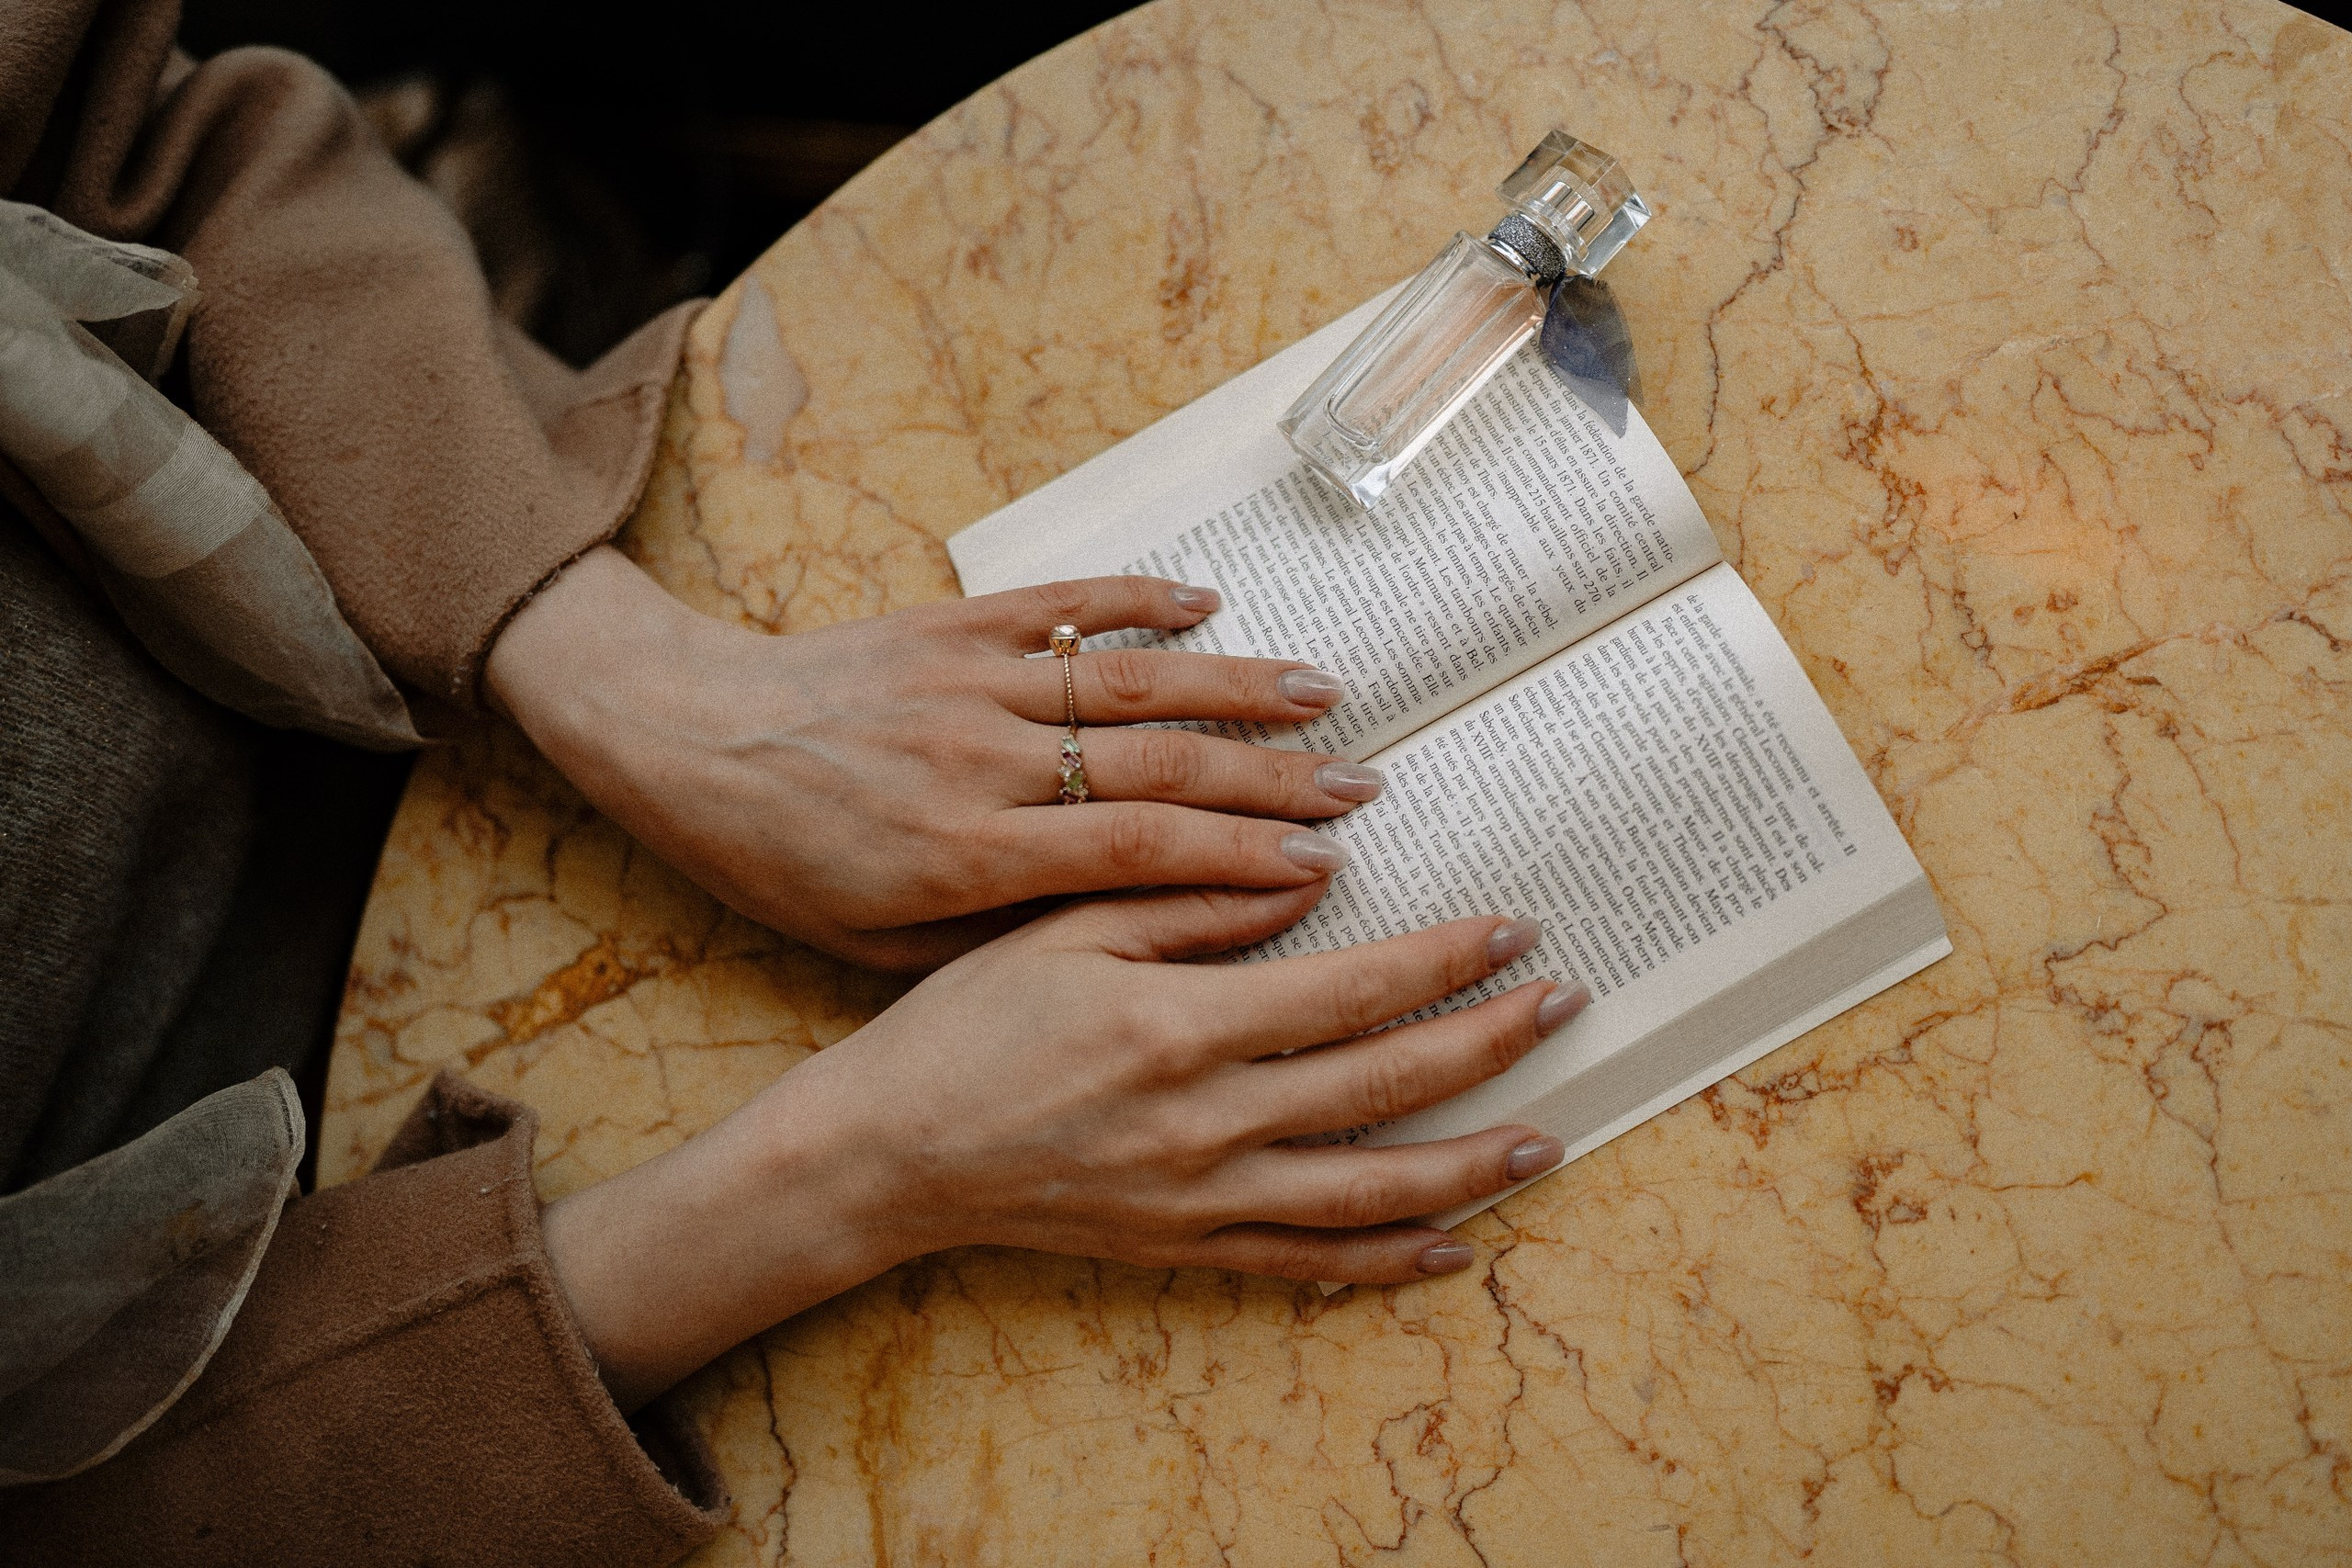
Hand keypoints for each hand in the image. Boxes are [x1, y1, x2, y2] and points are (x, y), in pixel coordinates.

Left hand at [486, 548, 1387, 967]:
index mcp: (962, 853)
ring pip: (1126, 680)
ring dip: (1235, 686)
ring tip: (1328, 697)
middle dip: (1271, 777)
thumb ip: (998, 937)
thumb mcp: (877, 944)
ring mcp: (969, 680)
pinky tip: (1210, 606)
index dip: (1238, 859)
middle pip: (1155, 762)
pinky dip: (1139, 603)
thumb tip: (1121, 934)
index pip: (1132, 850)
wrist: (683, 738)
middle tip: (1360, 789)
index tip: (1322, 868)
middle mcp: (980, 760)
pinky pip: (1062, 607)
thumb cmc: (782, 863)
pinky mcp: (952, 623)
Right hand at [541, 886, 1591, 1408]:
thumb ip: (1190, 897)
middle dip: (1490, 1041)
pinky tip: (1455, 1243)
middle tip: (1563, 1002)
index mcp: (1181, 1027)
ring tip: (1547, 1133)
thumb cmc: (967, 1025)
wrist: (889, 1153)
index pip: (1355, 991)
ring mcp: (1202, 1198)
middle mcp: (1207, 1123)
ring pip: (1373, 1191)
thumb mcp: (1064, 929)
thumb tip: (1312, 876)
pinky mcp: (1186, 1247)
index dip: (1447, 959)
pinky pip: (1312, 1262)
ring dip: (1472, 1161)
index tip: (1515, 928)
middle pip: (1388, 1086)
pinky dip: (1392, 1259)